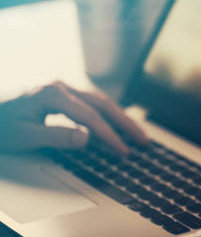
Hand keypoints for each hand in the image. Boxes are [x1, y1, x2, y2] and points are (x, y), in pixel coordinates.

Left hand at [0, 81, 147, 154]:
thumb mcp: (21, 135)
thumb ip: (55, 136)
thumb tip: (87, 138)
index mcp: (52, 93)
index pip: (90, 116)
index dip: (109, 135)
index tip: (123, 150)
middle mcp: (61, 86)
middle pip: (102, 103)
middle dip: (125, 122)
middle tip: (143, 139)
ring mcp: (62, 87)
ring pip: (99, 100)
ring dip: (119, 117)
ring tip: (136, 132)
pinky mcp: (61, 93)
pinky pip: (91, 102)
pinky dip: (107, 113)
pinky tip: (115, 122)